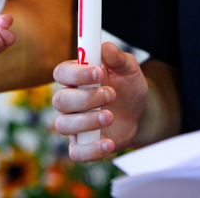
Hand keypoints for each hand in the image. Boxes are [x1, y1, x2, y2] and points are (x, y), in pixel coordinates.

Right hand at [52, 42, 148, 161]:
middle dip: (85, 98)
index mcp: (75, 78)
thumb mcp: (128, 69)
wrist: (138, 113)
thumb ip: (117, 58)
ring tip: (110, 116)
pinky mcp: (82, 145)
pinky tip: (108, 143)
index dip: (76, 74)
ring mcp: (74, 124)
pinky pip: (76, 153)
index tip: (98, 73)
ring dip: (87, 121)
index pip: (61, 73)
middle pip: (60, 100)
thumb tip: (106, 47)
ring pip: (64, 125)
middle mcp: (69, 101)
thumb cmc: (127, 86)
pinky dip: (91, 150)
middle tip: (111, 94)